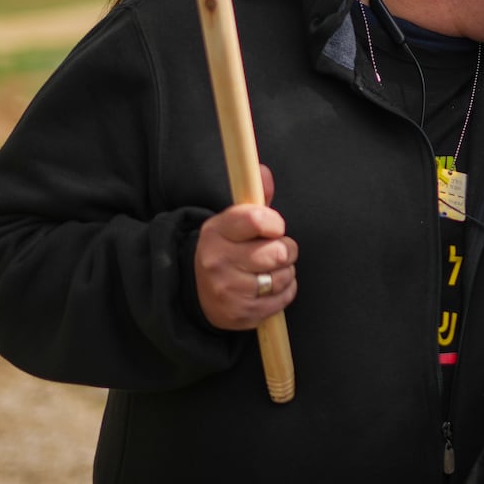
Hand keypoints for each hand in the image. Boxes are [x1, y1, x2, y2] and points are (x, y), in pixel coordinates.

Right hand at [194, 165, 298, 329]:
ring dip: (286, 272)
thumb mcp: (233, 221)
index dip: (276, 223)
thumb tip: (262, 171)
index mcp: (217, 231)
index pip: (256, 219)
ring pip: (282, 276)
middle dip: (287, 250)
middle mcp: (218, 260)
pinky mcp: (239, 312)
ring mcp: (227, 289)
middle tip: (278, 250)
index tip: (275, 227)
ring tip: (271, 269)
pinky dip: (285, 291)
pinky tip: (270, 287)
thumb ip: (254, 197)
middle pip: (277, 252)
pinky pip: (282, 298)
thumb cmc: (226, 248)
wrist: (196, 290)